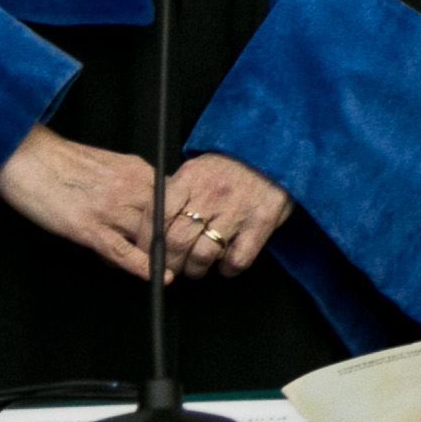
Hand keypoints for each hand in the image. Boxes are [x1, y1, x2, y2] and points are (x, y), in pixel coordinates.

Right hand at [0, 125, 171, 283]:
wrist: (27, 156)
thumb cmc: (62, 159)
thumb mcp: (109, 164)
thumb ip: (131, 182)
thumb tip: (144, 206)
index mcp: (138, 170)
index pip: (176, 198)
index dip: (184, 219)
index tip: (189, 234)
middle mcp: (130, 188)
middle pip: (168, 220)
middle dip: (177, 241)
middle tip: (184, 259)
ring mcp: (110, 209)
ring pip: (148, 237)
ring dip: (160, 256)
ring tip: (170, 271)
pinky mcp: (87, 228)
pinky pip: (121, 250)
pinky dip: (141, 265)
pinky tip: (156, 276)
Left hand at [156, 154, 292, 280]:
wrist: (272, 152)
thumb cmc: (229, 167)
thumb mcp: (197, 170)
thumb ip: (175, 195)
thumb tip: (153, 228)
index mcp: (190, 178)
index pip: (157, 217)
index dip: (148, 242)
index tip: (149, 254)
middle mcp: (211, 194)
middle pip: (177, 241)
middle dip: (170, 263)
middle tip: (173, 265)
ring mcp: (237, 209)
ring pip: (202, 256)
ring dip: (196, 269)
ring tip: (197, 266)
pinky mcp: (261, 223)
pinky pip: (237, 260)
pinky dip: (227, 269)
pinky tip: (226, 262)